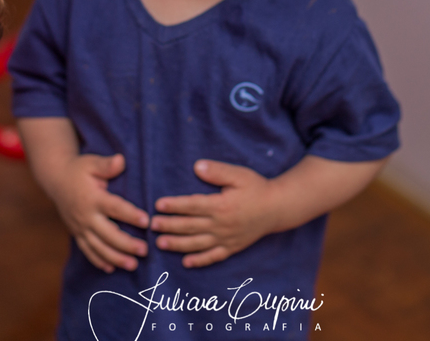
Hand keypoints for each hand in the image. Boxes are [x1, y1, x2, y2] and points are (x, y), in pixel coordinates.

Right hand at [49, 153, 149, 272]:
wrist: (55, 180)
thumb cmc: (79, 170)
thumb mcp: (92, 163)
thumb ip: (107, 165)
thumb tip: (121, 160)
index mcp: (93, 198)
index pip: (115, 208)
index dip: (130, 215)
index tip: (146, 221)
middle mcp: (86, 216)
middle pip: (108, 234)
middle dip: (126, 244)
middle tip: (144, 250)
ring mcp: (80, 227)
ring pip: (98, 247)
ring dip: (115, 258)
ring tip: (133, 265)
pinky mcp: (76, 233)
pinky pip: (87, 250)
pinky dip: (98, 260)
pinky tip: (110, 268)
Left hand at [150, 159, 279, 268]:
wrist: (278, 208)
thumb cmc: (257, 188)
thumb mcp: (239, 175)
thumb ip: (218, 171)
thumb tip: (197, 167)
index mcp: (221, 205)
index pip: (192, 205)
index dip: (174, 205)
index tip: (158, 205)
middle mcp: (221, 224)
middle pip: (190, 226)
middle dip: (169, 226)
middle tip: (151, 225)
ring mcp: (226, 238)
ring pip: (197, 243)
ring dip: (178, 244)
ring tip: (161, 244)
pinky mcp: (232, 247)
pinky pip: (214, 256)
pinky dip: (200, 260)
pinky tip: (186, 263)